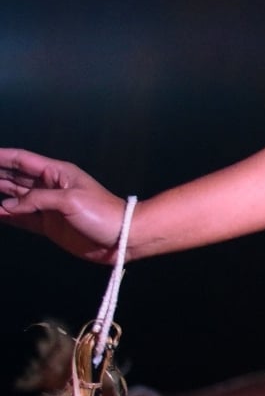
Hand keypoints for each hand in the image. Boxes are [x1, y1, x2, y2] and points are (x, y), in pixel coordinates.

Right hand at [0, 152, 130, 262]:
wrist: (122, 238)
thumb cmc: (102, 213)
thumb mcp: (69, 200)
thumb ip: (35, 200)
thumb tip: (5, 206)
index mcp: (56, 173)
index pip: (21, 160)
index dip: (0, 157)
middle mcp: (49, 187)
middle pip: (13, 177)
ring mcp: (47, 206)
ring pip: (14, 197)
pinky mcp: (48, 225)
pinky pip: (21, 218)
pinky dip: (6, 216)